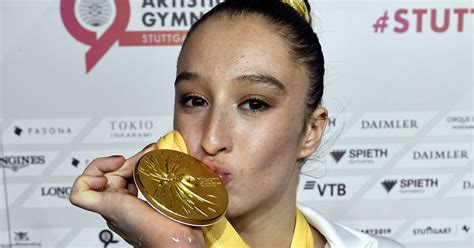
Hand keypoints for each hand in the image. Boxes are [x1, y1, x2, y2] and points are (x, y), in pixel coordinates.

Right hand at [70, 144, 204, 246]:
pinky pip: (79, 195)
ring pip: (95, 179)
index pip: (120, 175)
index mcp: (131, 204)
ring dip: (107, 165)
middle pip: (109, 174)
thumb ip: (156, 170)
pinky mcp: (107, 208)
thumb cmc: (179, 221)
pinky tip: (106, 177)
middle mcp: (118, 207)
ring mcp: (111, 208)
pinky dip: (85, 180)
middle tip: (145, 155)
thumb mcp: (164, 185)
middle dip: (126, 160)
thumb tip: (153, 149)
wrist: (179, 240)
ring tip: (125, 164)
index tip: (150, 152)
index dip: (132, 160)